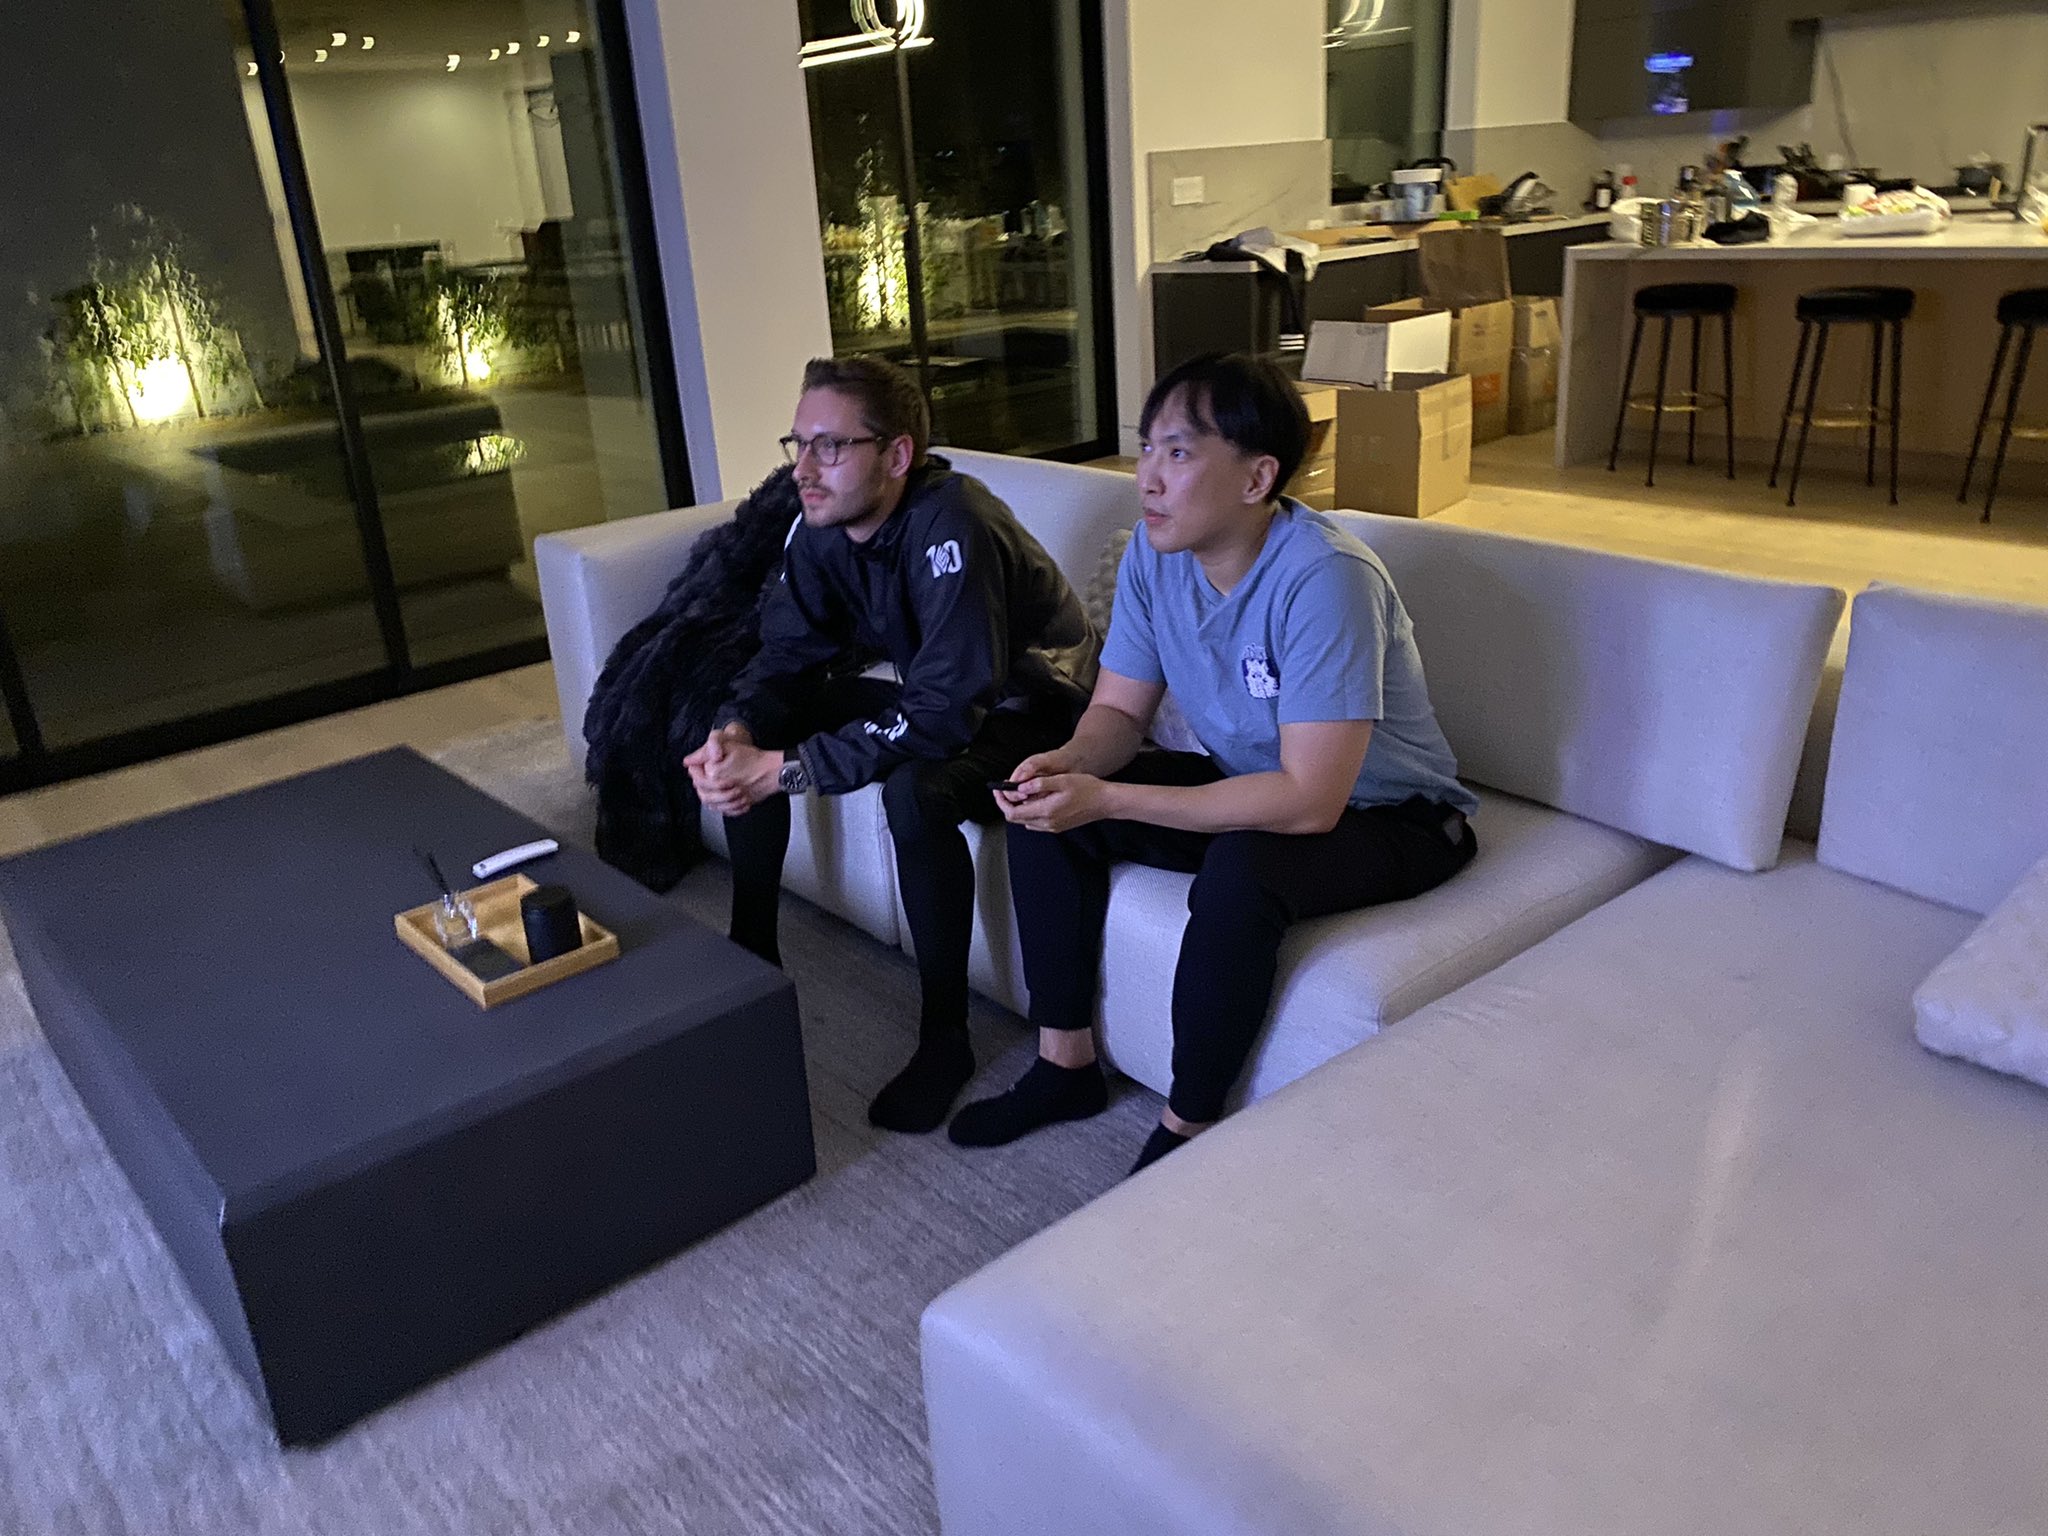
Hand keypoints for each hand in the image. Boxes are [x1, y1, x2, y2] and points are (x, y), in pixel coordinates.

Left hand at [686, 726, 779, 815]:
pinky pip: (725, 810)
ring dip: (708, 796)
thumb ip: (705, 752)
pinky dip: (721, 806)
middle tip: (701, 777)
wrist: (773, 770)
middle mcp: (722, 789)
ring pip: (711, 803)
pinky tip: (722, 799)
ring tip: (710, 788)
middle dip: (700, 784)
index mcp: (715, 774)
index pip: (695, 776)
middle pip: (702, 792)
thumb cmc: (754, 758)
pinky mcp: (741, 804)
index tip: (696, 767)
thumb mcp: (728, 746)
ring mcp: (732, 799)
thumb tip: (688, 761)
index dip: (694, 770)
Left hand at [998, 771, 1113, 833]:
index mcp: (1046, 811)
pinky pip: (1036, 822)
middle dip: (1008, 804)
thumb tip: (1020, 787)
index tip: (999, 791)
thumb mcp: (1062, 780)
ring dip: (1019, 808)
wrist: (1105, 802)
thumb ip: (1039, 784)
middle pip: (1017, 819)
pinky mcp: (1057, 827)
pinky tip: (1035, 800)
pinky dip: (1029, 812)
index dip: (1002, 802)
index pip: (1013, 813)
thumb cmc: (1087, 789)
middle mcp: (1047, 823)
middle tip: (1007, 790)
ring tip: (1021, 792)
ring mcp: (1052, 827)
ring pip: (1025, 821)